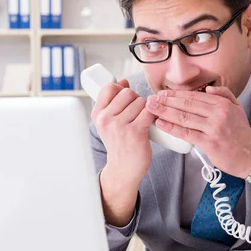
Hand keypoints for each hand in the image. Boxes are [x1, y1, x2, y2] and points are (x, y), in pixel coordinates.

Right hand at [91, 79, 155, 225]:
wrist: (123, 169)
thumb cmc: (119, 144)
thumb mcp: (109, 122)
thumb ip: (114, 101)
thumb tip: (123, 81)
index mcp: (97, 114)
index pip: (109, 87)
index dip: (121, 89)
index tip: (125, 99)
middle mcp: (106, 119)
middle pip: (128, 93)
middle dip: (136, 99)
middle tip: (137, 113)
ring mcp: (119, 126)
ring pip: (140, 101)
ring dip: (146, 108)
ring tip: (142, 120)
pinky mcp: (135, 132)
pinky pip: (149, 112)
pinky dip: (153, 115)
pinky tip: (151, 122)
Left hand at [145, 86, 250, 178]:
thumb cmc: (241, 134)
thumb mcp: (238, 109)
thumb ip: (224, 94)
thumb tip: (208, 89)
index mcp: (222, 104)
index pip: (194, 96)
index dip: (176, 95)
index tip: (163, 94)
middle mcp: (218, 114)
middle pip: (186, 105)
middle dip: (166, 101)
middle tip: (151, 100)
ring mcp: (213, 128)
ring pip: (184, 117)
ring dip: (165, 112)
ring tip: (152, 109)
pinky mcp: (209, 143)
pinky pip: (186, 134)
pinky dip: (171, 128)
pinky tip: (161, 124)